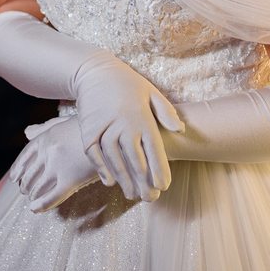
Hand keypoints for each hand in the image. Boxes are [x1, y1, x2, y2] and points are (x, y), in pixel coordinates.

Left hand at [9, 117, 111, 211]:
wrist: (116, 134)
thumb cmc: (92, 126)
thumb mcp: (66, 122)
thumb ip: (45, 128)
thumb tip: (26, 132)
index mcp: (47, 137)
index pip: (25, 156)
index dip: (18, 169)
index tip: (15, 178)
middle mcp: (49, 151)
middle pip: (30, 174)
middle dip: (26, 185)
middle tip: (26, 191)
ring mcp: (59, 166)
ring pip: (38, 187)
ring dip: (32, 195)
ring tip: (33, 199)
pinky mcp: (71, 180)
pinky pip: (51, 197)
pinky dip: (41, 205)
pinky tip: (35, 208)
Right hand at [72, 54, 184, 200]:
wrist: (96, 71)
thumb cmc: (128, 83)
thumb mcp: (151, 92)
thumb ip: (166, 112)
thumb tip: (181, 130)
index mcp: (142, 116)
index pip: (153, 148)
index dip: (159, 169)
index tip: (163, 186)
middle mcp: (124, 123)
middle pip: (135, 158)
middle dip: (143, 181)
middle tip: (149, 198)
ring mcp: (104, 126)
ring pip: (115, 159)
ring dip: (123, 179)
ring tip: (131, 195)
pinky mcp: (88, 129)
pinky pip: (94, 153)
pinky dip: (101, 168)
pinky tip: (110, 182)